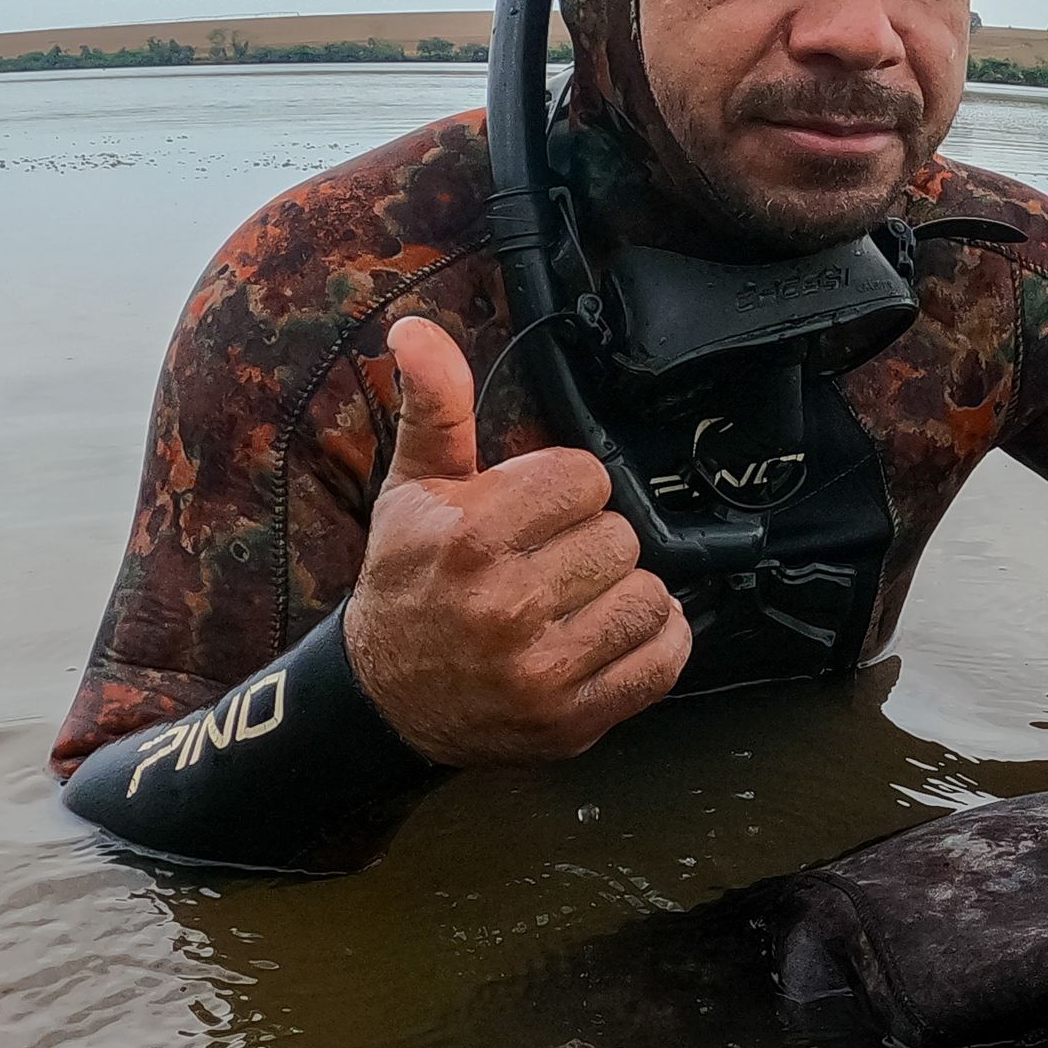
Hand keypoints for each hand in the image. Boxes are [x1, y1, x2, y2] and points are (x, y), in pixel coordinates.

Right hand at [345, 316, 690, 766]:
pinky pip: (662, 661)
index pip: (585, 478)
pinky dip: (658, 643)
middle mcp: (506, 604)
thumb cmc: (408, 586)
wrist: (386, 700)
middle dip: (593, 544)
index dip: (569, 490)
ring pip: (649, 597)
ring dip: (624, 595)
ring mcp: (542, 668)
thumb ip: (433, 407)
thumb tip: (416, 330)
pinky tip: (618, 632)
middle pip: (620, 537)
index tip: (543, 512)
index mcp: (470, 536)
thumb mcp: (411, 490)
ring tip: (581, 602)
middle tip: (555, 562)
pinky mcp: (572, 718)